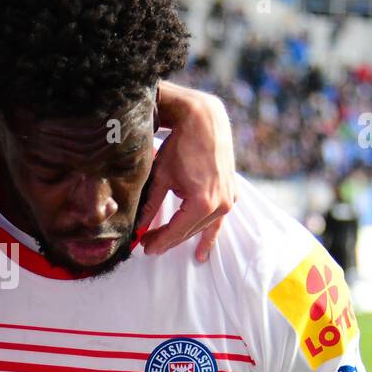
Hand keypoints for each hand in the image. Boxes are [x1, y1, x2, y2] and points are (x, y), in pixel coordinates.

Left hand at [138, 83, 236, 260]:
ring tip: (167, 246)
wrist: (205, 121)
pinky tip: (202, 250)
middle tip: (148, 245)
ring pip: (202, 226)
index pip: (176, 231)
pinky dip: (209, 233)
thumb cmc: (181, 146)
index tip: (144, 248)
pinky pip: (218, 220)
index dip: (159, 241)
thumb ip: (151, 205)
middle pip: (189, 231)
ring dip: (184, 236)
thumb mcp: (161, 177)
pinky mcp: (232, 193)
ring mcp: (229, 199)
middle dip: (168, 238)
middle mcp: (221, 205)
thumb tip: (139, 227)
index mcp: (203, 203)